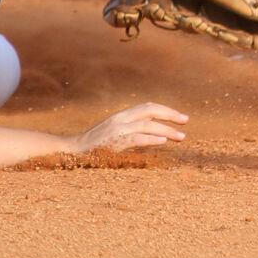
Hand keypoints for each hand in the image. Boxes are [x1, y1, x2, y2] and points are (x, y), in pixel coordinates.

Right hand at [73, 102, 187, 152]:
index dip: (165, 110)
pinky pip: (136, 138)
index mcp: (121, 115)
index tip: (180, 117)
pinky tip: (163, 142)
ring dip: (166, 130)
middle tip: (186, 121)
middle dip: (170, 114)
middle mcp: (120, 119)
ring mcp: (117, 129)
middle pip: (150, 110)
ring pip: (147, 125)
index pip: (147, 107)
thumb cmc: (94, 146)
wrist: (72, 151)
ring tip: (181, 136)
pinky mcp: (114, 142)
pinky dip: (151, 139)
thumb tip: (155, 134)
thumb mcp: (114, 133)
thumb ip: (131, 130)